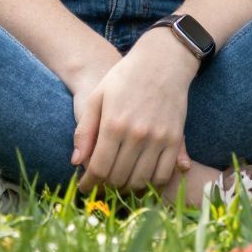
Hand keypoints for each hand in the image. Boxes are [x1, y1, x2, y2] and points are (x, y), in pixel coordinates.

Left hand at [69, 34, 197, 193]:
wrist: (163, 61)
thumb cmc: (124, 77)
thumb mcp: (97, 97)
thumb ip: (85, 130)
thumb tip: (76, 162)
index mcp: (113, 124)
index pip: (99, 168)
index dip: (89, 184)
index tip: (85, 188)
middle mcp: (137, 134)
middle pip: (119, 178)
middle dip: (106, 188)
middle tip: (100, 188)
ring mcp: (159, 138)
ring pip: (141, 181)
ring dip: (127, 190)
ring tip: (118, 186)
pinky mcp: (176, 139)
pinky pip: (164, 174)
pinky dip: (151, 184)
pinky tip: (141, 181)